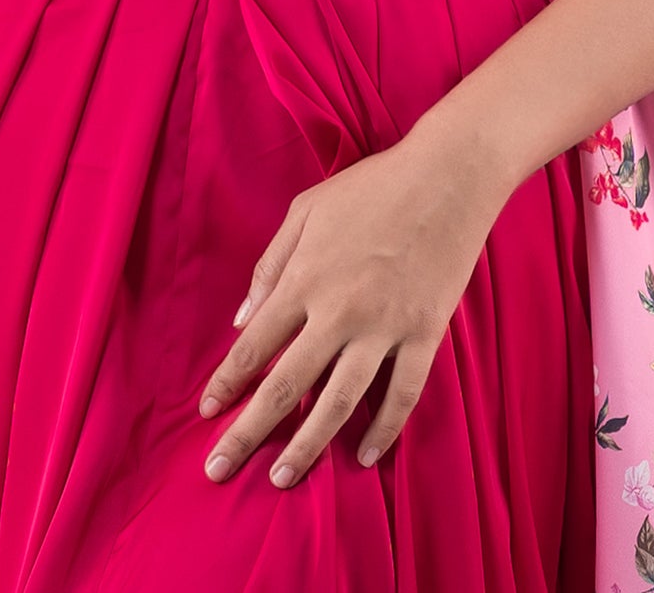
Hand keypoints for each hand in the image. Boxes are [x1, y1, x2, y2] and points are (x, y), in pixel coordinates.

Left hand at [196, 126, 509, 489]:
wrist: (447, 174)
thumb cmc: (371, 186)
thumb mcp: (307, 210)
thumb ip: (270, 265)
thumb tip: (242, 321)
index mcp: (305, 277)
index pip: (254, 345)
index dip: (226, 383)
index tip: (206, 413)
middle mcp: (339, 310)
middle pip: (286, 386)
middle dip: (248, 432)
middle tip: (219, 470)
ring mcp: (385, 326)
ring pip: (339, 403)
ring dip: (307, 445)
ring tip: (281, 480)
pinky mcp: (425, 333)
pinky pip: (403, 393)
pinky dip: (384, 429)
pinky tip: (366, 455)